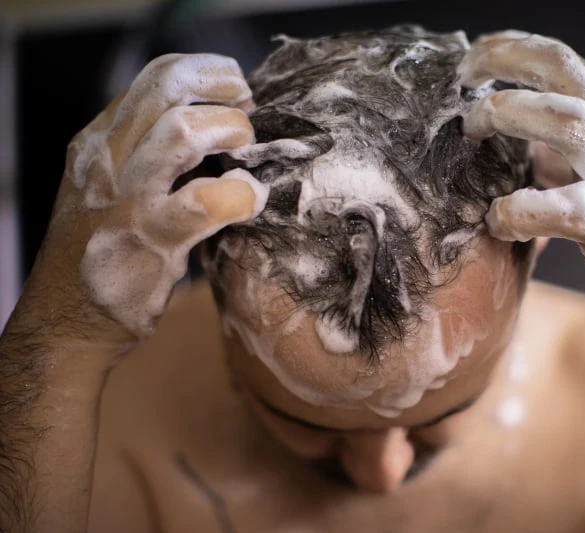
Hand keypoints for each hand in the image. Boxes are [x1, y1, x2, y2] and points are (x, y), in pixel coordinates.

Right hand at [22, 53, 266, 346]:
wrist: (66, 321)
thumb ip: (149, 155)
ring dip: (229, 132)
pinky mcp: (150, 239)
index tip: (236, 91)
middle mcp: (107, 160)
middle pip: (167, 88)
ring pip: (182, 131)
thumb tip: (214, 130)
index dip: (206, 73)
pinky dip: (240, 194)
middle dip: (221, 88)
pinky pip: (206, 201)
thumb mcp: (111, 188)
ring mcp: (126, 198)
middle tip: (249, 110)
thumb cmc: (103, 252)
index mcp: (99, 142)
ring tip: (247, 151)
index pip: (154, 77)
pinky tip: (250, 201)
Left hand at [459, 31, 584, 327]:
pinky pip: (559, 208)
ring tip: (471, 129)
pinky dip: (517, 211)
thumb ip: (566, 156)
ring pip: (567, 121)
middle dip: (504, 59)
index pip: (564, 63)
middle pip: (562, 68)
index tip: (476, 53)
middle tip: (461, 74)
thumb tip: (520, 150)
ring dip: (509, 114)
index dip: (515, 48)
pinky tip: (496, 220)